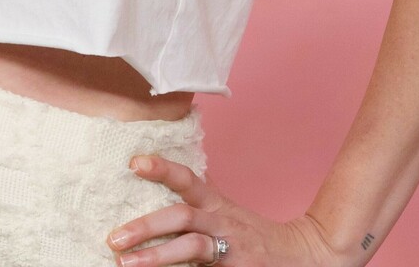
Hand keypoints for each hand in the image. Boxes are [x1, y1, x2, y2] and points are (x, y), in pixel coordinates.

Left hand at [106, 153, 347, 266]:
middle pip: (182, 217)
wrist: (305, 254)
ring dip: (157, 256)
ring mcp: (231, 250)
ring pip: (192, 249)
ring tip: (127, 265)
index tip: (134, 162)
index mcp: (217, 205)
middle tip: (114, 238)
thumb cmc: (252, 234)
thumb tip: (150, 196)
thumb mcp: (225, 211)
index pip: (188, 180)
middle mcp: (223, 224)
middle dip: (146, 227)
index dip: (162, 169)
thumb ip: (195, 203)